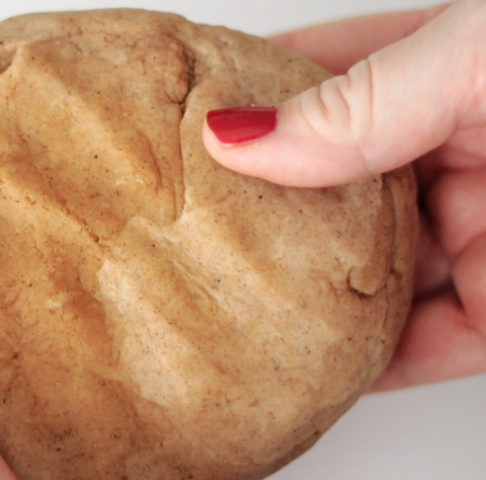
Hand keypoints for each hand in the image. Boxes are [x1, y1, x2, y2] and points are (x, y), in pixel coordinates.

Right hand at [203, 0, 485, 390]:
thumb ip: (371, 98)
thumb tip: (241, 130)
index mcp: (440, 71)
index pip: (310, 79)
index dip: (239, 98)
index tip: (172, 124)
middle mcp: (447, 150)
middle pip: (323, 188)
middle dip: (257, 209)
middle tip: (179, 225)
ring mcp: (475, 233)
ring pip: (361, 273)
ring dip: (301, 294)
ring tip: (221, 301)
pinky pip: (417, 343)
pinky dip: (365, 360)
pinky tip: (308, 363)